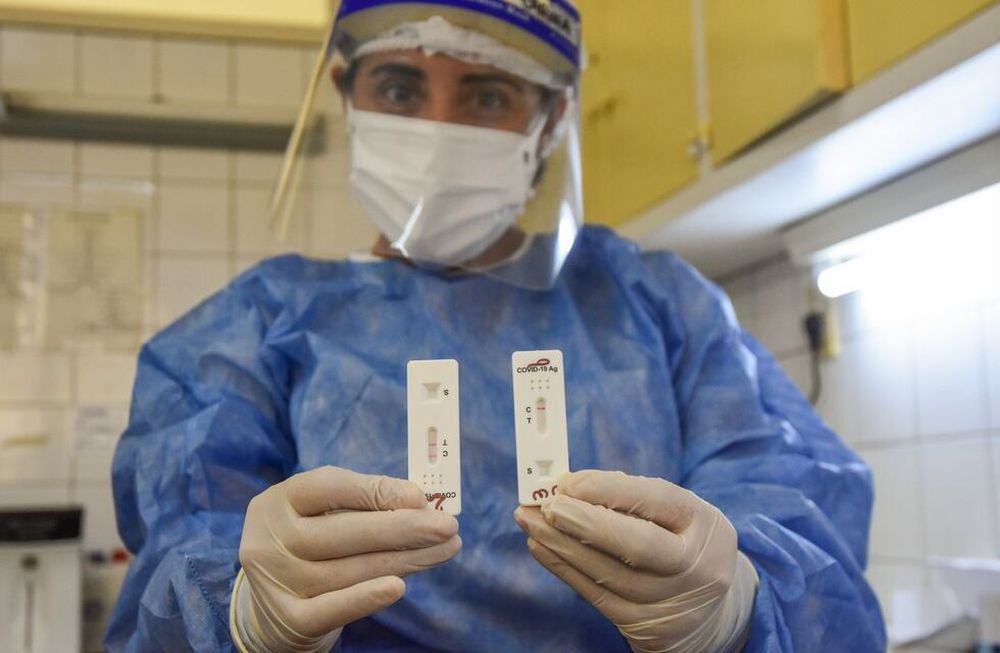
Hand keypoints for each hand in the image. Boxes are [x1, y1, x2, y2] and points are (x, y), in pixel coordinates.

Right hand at [232, 466, 461, 652]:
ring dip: (405, 560)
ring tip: (445, 550)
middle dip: (403, 528)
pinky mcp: (289, 619)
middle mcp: (270, 540)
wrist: (271, 606)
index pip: (328, 487)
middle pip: (344, 531)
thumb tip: (418, 502)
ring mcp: (276, 582)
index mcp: (278, 501)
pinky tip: (399, 587)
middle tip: (448, 527)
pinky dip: (366, 597)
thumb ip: (361, 505)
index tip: (419, 497)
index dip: (376, 490)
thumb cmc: (311, 546)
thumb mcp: (322, 515)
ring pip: (350, 570)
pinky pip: (333, 609)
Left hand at [514, 470, 756, 652]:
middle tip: (548, 506)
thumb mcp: (674, 516)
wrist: (708, 612)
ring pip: (607, 573)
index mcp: (706, 526)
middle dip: (586, 522)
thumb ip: (630, 497)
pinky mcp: (643, 626)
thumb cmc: (679, 544)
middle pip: (637, 545)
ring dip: (561, 544)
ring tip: (529, 520)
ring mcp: (668, 601)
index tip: (568, 481)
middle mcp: (694, 567)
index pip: (660, 500)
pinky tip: (540, 547)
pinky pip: (594, 595)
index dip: (610, 489)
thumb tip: (569, 485)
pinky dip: (563, 568)